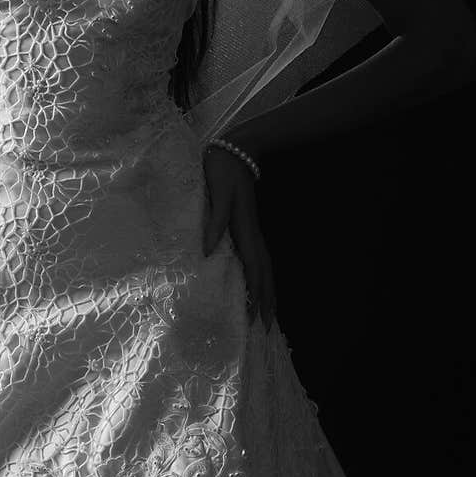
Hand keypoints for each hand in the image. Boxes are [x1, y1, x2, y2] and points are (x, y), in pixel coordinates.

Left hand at [202, 147, 275, 330]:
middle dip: (267, 299)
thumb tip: (208, 251)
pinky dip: (259, 273)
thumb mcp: (217, 194)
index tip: (259, 319)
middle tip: (266, 327)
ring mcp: (250, 229)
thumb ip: (215, 221)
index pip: (255, 269)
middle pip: (264, 273)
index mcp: (244, 230)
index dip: (258, 294)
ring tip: (266, 312)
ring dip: (266, 289)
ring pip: (263, 266)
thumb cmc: (222, 170)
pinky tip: (254, 280)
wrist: (235, 149)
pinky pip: (256, 256)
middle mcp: (251, 233)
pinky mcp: (245, 224)